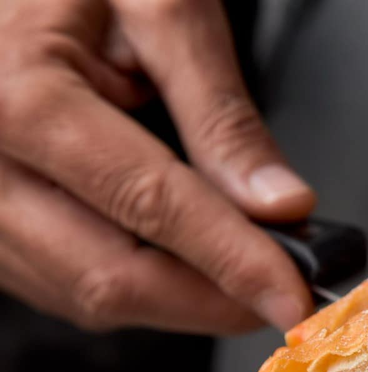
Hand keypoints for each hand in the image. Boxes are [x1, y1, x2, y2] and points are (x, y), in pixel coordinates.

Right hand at [0, 0, 316, 333]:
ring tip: (240, 271)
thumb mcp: (161, 10)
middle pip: (112, 277)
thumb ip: (221, 114)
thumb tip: (280, 205)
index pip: (151, 206)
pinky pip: (62, 285)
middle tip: (285, 293)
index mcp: (24, 97)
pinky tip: (184, 263)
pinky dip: (138, 287)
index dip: (235, 263)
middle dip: (213, 301)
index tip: (294, 299)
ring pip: (86, 296)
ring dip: (179, 301)